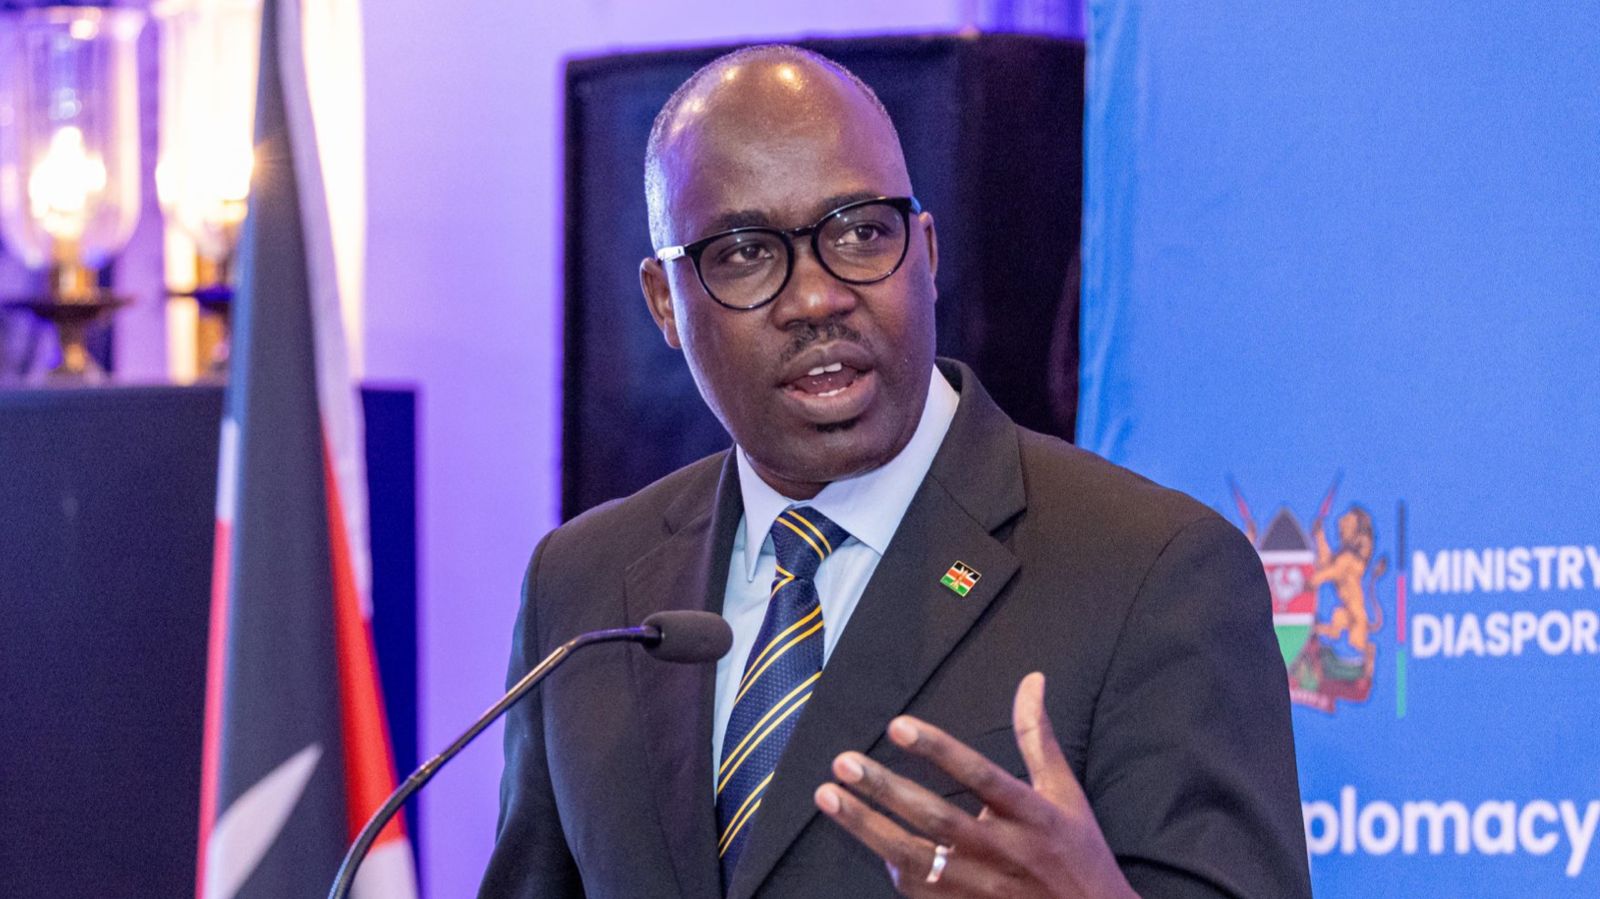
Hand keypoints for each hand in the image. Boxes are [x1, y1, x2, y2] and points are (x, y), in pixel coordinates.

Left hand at [814, 673, 1136, 897]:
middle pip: (936, 817)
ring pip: (915, 856)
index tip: (898, 725)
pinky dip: (890, 864)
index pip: (979, 776)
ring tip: (828, 795)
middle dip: (886, 789)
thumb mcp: (1064, 793)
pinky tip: (864, 833)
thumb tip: (1032, 679)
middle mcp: (1003, 850)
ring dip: (867, 826)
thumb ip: (1039, 737)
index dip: (939, 750)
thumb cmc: (1078, 854)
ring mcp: (981, 886)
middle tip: (844, 762)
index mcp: (1031, 814)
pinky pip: (919, 889)